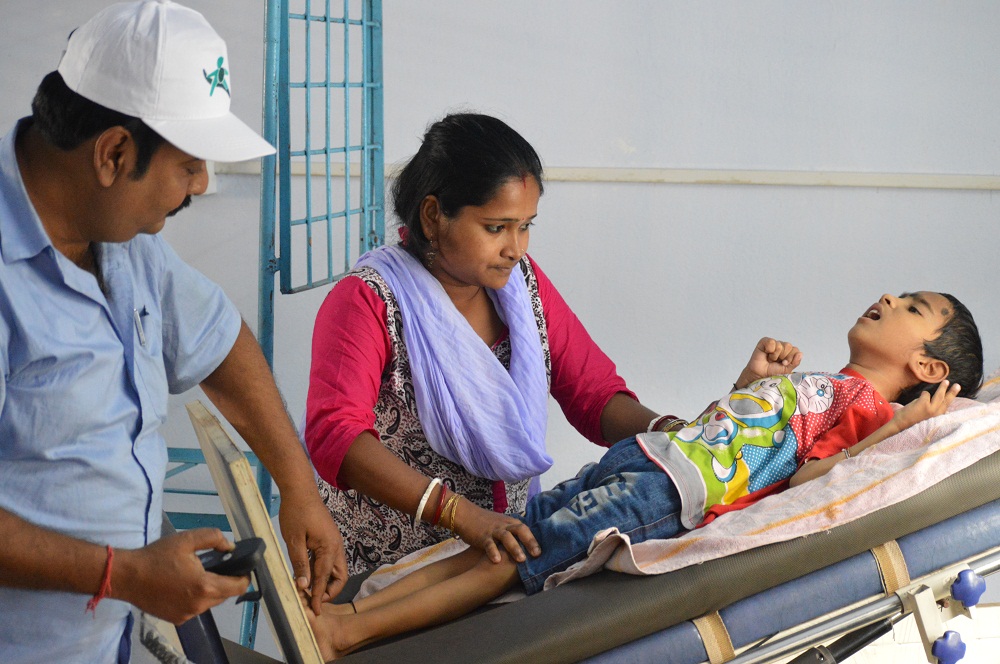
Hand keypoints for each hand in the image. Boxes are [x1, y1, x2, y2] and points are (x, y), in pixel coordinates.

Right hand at [114, 529, 249, 624]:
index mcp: (205, 587)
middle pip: (224, 594)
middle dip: (224, 580)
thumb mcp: (187, 539)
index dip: (244, 576)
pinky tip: (182, 585)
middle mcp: (199, 606)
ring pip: (209, 602)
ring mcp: (187, 615)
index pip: (238, 587)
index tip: (241, 567)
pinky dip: (194, 598)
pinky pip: (195, 608)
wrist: (127, 576)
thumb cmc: (157, 556)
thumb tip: (230, 547)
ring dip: (208, 590)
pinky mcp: (176, 619)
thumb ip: (213, 538)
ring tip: (195, 574)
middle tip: (214, 566)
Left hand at [278, 490, 347, 613]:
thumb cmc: (296, 512)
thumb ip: (300, 564)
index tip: (315, 610)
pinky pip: (330, 560)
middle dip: (329, 591)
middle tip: (313, 601)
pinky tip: (308, 574)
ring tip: (308, 590)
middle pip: (340, 576)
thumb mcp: (294, 540)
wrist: (300, 490)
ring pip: (336, 569)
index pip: (325, 578)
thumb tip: (303, 586)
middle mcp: (336, 546)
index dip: (319, 596)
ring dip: (325, 582)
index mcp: (329, 547)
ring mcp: (334, 542)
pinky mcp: (329, 539)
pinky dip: (322, 571)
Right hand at [452, 499, 540, 563]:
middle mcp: (504, 525)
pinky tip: (496, 561)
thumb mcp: (501, 526)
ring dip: (515, 548)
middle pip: (520, 530)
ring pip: (506, 537)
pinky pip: (489, 544)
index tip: (542, 552)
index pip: (526, 529)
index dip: (534, 540)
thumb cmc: (485, 523)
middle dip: (530, 542)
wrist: (465, 515)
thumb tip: (526, 549)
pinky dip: (493, 551)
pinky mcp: (482, 536)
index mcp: (510, 523)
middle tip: (537, 555)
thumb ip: (512, 535)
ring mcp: (493, 530)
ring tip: (521, 560)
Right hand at [736, 337, 802, 388]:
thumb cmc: (772, 373)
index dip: (791, 358)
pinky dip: (769, 349)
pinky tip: (766, 353)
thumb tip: (800, 354)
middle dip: (783, 356)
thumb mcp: (787, 370)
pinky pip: (771, 342)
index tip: (784, 364)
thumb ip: (795, 362)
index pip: (796, 350)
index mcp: (789, 353)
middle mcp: (782, 347)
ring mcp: (774, 343)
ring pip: (780, 345)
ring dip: (775, 355)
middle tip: (776, 362)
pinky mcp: (765, 341)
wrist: (760, 375)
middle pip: (789, 346)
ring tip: (770, 359)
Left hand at [891, 380, 960, 431]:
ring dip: (943, 387)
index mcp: (937, 418)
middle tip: (957, 385)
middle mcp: (936, 414)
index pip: (947, 407)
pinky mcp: (924, 404)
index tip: (957, 396)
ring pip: (939, 395)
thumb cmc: (914, 421)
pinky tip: (917, 402)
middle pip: (946, 400)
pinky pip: (925, 394)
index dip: (952, 399)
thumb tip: (945, 408)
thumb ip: (935, 413)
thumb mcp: (928, 418)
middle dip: (953, 392)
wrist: (901, 424)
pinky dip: (922, 396)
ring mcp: (931, 409)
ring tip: (946, 382)